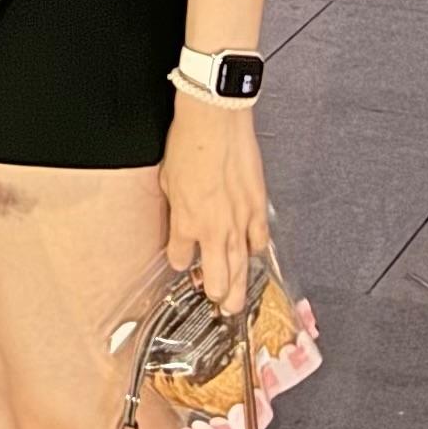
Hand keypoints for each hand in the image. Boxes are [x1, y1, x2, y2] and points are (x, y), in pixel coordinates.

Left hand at [159, 98, 270, 318]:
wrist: (214, 122)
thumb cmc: (188, 145)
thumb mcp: (167, 182)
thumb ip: (176, 212)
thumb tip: (181, 226)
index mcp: (185, 224)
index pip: (180, 259)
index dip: (180, 263)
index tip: (182, 263)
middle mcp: (213, 230)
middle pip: (216, 276)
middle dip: (216, 294)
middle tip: (219, 306)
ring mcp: (239, 222)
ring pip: (240, 267)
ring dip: (239, 288)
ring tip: (237, 304)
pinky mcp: (257, 207)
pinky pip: (259, 240)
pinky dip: (256, 251)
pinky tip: (254, 257)